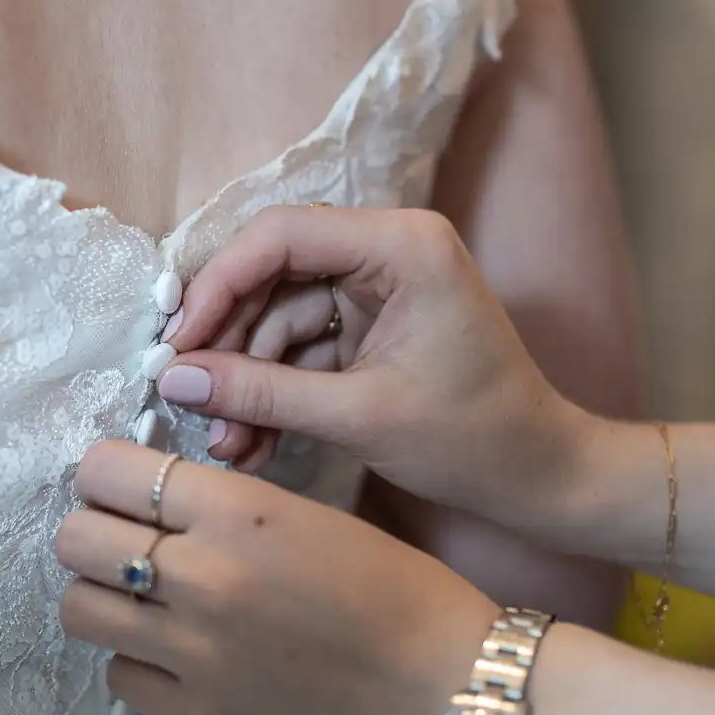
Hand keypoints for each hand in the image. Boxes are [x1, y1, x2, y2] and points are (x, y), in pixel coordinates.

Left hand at [56, 441, 499, 714]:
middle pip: (75, 538)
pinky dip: (139, 663)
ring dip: (104, 597)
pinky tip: (179, 659)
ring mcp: (193, 654)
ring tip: (142, 601)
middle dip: (93, 533)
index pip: (106, 469)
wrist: (455, 694)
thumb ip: (227, 509)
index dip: (107, 475)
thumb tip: (153, 502)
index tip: (124, 488)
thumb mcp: (314, 518)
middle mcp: (202, 576)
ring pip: (80, 608)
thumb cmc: (404, 595)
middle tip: (128, 543)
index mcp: (239, 511)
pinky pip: (121, 677)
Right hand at [158, 205, 594, 531]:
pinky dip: (273, 394)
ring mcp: (377, 289)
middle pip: (271, 274)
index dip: (217, 285)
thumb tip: (174, 382)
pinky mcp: (370, 328)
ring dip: (246, 382)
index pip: (280, 235)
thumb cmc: (473, 440)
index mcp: (401, 245)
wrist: (541, 478)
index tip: (177, 345)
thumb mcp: (358, 417)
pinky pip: (300, 349)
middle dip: (228, 343)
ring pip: (278, 319)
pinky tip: (251, 444)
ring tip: (226, 446)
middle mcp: (386, 250)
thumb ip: (262, 394)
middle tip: (186, 397)